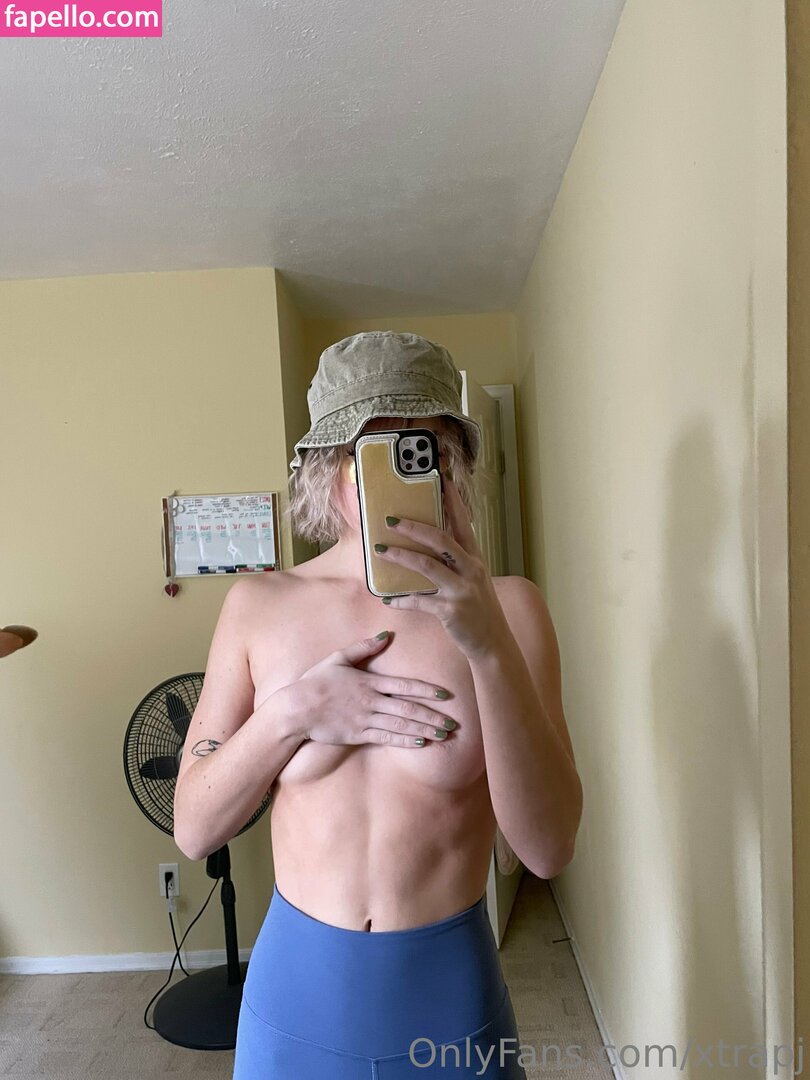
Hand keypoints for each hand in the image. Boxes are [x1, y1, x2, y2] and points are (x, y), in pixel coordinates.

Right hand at [279, 631, 456, 747]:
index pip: (405, 685)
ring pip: (401, 726)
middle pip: (408, 709)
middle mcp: (371, 701)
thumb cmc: (316, 681)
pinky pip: (385, 738)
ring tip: (443, 735)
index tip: (446, 695)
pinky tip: (420, 743)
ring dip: (424, 730)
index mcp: (369, 681)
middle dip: (433, 716)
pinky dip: (404, 740)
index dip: (427, 690)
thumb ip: (363, 647)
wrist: (296, 708)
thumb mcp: (338, 658)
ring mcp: (365, 719)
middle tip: (453, 723)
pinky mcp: (358, 734)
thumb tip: (386, 635)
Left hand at [375, 474, 509, 658]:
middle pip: (441, 540)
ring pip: (427, 566)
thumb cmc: (478, 609)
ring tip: (380, 550)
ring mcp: (461, 590)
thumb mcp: (471, 580)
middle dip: (414, 527)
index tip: (440, 479)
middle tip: (391, 519)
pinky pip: (419, 601)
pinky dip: (401, 599)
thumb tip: (422, 546)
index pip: (462, 523)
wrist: (493, 642)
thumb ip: (453, 562)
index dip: (452, 501)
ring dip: (401, 556)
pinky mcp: (450, 610)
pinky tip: (387, 598)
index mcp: (475, 559)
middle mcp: (470, 570)